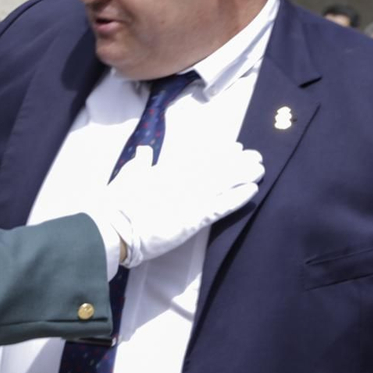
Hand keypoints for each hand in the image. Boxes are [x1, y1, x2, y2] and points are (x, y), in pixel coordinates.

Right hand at [92, 142, 263, 266]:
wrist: (112, 226)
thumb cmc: (116, 203)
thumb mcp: (128, 175)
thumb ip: (140, 163)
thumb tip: (144, 152)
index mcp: (167, 169)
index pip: (199, 157)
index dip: (219, 152)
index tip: (235, 146)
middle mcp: (182, 180)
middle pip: (216, 167)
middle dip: (237, 161)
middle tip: (256, 155)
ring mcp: (188, 198)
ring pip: (223, 183)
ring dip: (243, 175)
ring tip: (260, 169)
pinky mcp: (193, 219)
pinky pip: (220, 206)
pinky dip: (237, 198)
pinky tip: (252, 190)